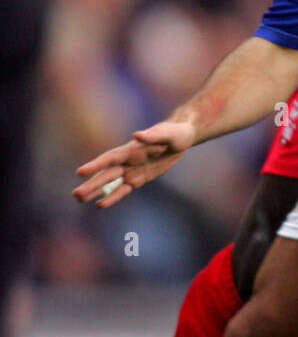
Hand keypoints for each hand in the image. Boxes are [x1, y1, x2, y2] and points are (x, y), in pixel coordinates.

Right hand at [73, 119, 196, 207]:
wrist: (182, 138)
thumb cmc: (175, 132)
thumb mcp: (168, 133)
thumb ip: (153, 135)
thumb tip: (137, 135)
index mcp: (131, 149)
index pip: (110, 158)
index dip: (96, 165)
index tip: (80, 172)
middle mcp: (127, 160)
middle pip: (106, 174)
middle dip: (91, 184)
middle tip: (75, 195)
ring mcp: (132, 170)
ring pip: (110, 183)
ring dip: (95, 191)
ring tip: (79, 199)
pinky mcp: (139, 179)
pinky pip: (123, 190)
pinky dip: (113, 197)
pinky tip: (100, 204)